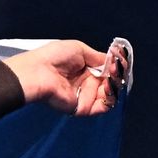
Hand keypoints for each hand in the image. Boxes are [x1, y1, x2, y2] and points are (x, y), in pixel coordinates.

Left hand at [3, 39, 126, 116]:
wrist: (38, 73)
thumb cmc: (54, 57)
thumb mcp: (79, 49)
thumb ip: (98, 57)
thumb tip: (113, 61)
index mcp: (83, 68)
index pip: (105, 71)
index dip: (115, 67)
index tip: (120, 62)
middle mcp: (84, 83)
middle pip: (109, 83)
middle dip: (116, 77)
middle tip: (115, 71)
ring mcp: (82, 96)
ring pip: (107, 95)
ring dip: (113, 87)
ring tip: (109, 80)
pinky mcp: (80, 107)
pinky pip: (100, 107)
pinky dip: (108, 99)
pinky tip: (107, 88)